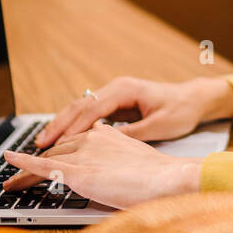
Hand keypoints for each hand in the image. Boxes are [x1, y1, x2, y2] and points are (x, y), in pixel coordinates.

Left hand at [2, 123, 201, 208]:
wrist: (168, 178)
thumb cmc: (160, 175)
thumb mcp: (137, 157)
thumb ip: (119, 157)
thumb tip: (111, 164)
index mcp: (106, 135)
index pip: (73, 143)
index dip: (57, 154)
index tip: (47, 160)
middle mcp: (92, 138)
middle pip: (57, 151)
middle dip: (37, 163)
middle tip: (19, 176)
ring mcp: (84, 154)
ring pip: (47, 160)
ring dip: (25, 171)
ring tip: (11, 184)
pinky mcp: (78, 172)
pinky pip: (42, 166)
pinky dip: (22, 164)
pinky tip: (9, 161)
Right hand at [36, 76, 232, 147]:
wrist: (194, 99)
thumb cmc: (181, 111)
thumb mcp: (159, 126)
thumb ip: (132, 133)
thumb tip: (106, 143)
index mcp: (125, 90)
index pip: (91, 109)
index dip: (73, 128)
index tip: (57, 144)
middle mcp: (116, 88)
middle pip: (79, 106)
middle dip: (58, 125)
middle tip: (39, 144)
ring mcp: (114, 94)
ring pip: (80, 109)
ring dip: (62, 125)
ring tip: (44, 143)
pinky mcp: (116, 103)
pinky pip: (89, 114)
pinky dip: (74, 125)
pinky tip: (63, 139)